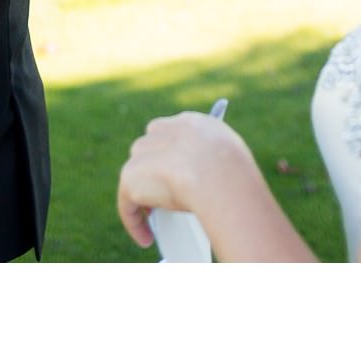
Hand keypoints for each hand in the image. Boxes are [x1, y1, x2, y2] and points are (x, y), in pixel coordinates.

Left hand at [116, 111, 257, 248]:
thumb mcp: (229, 158)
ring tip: (155, 220)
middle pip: (149, 152)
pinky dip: (135, 222)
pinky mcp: (130, 177)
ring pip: (137, 176)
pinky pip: (127, 203)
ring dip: (143, 197)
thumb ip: (214, 162)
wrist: (218, 174)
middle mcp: (161, 130)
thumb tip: (212, 179)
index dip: (172, 157)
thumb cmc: (233, 169)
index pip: (172, 136)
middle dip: (153, 173)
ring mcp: (143, 153)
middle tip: (165, 199)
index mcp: (188, 122)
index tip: (177, 176)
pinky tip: (146, 238)